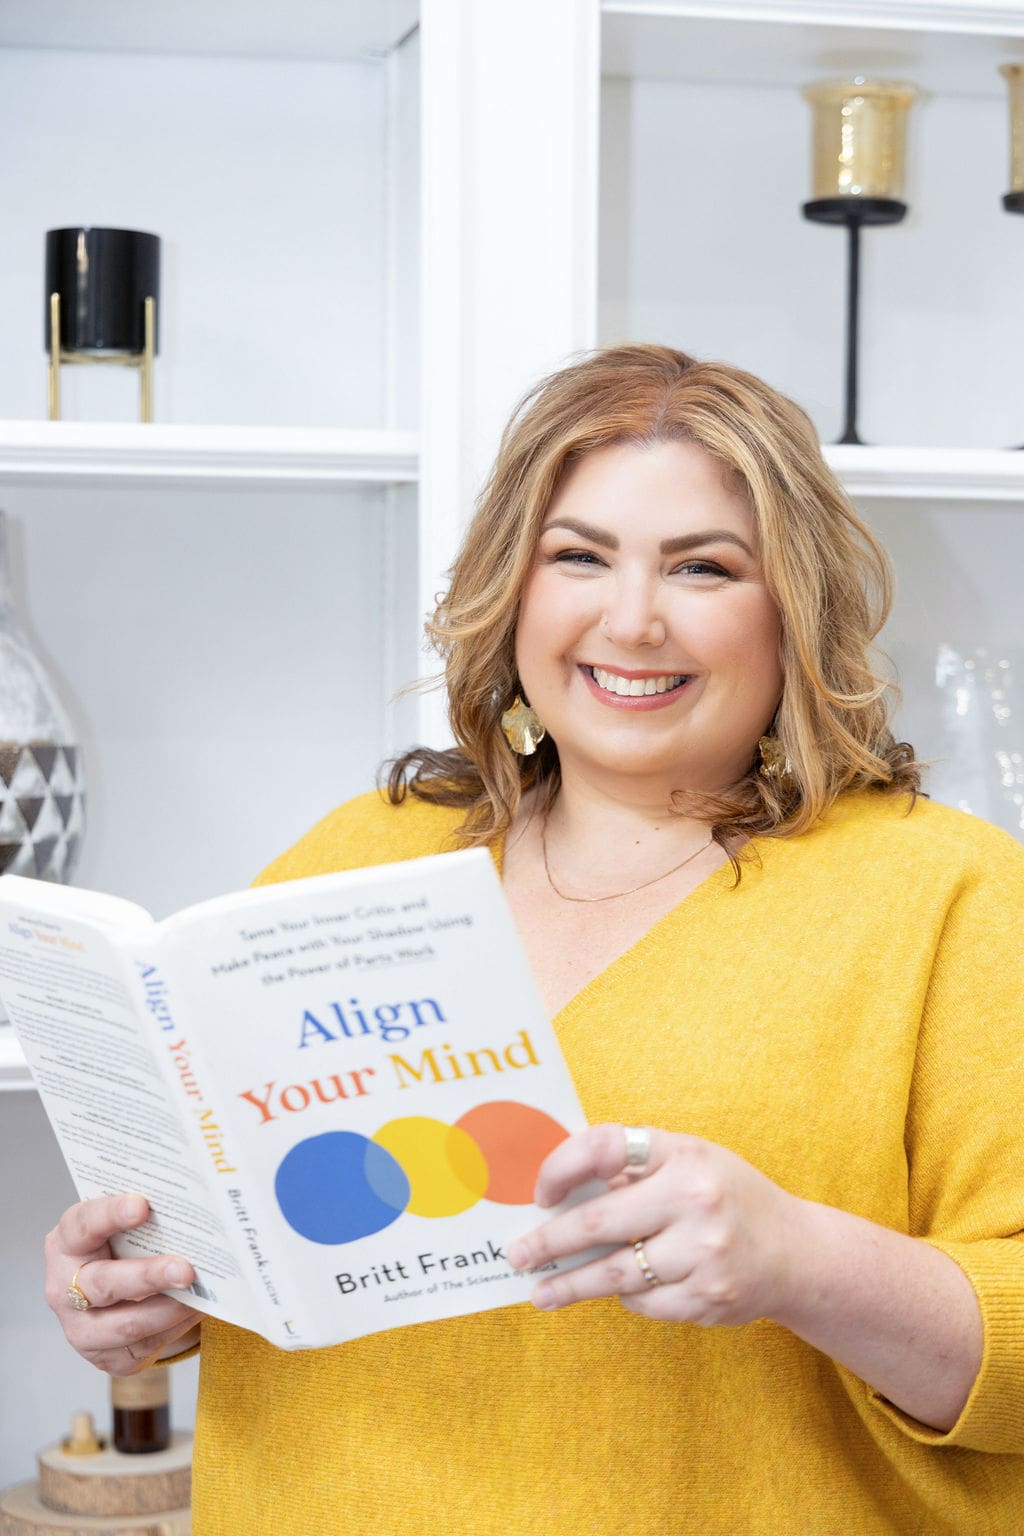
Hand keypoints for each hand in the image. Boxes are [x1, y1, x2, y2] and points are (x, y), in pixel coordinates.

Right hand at [44, 1194, 201, 1374]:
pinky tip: (195, 1310)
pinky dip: (176, 1327)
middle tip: (186, 1269)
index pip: (84, 1225)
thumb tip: (192, 1209)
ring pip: (128, 1324)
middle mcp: (65, 1289)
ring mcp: (81, 1328)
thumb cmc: (121, 1248)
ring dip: (171, 1310)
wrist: (114, 1292)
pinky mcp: (104, 1358)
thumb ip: (145, 1216)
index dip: (111, 1214)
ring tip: (202, 1294)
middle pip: (105, 1283)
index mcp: (67, 1244)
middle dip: (150, 1276)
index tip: (142, 1206)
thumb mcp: (123, 1227)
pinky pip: (145, 1346)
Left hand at [506, 1123, 799, 1324]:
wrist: (796, 1252)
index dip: (562, 1167)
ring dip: (571, 1284)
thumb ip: (634, 1170)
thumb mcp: (689, 1161)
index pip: (606, 1147)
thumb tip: (558, 1193)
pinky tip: (614, 1294)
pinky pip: (644, 1302)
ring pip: (616, 1273)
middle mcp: (695, 1198)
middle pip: (599, 1222)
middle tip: (518, 1255)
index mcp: (683, 1152)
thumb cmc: (726, 1197)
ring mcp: (704, 1252)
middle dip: (550, 1242)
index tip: (540, 1194)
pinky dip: (626, 1297)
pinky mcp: (708, 1297)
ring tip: (540, 1292)